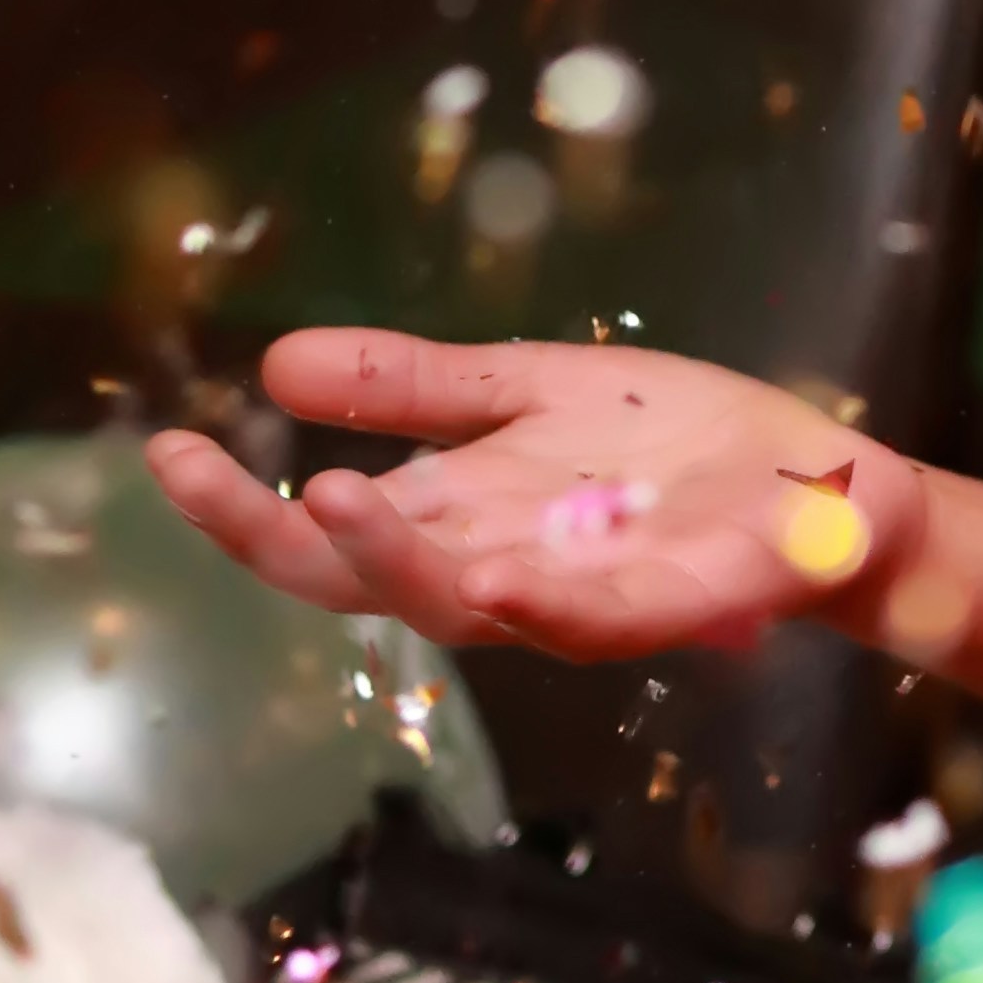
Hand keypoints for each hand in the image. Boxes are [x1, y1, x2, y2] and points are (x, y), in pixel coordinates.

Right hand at [145, 330, 925, 660]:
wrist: (816, 484)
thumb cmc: (668, 446)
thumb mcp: (524, 389)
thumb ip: (410, 386)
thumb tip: (274, 364)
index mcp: (457, 523)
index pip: (321, 538)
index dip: (238, 509)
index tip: (166, 450)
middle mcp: (500, 575)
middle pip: (372, 585)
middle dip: (296, 542)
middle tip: (240, 481)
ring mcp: (582, 599)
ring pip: (472, 607)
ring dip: (405, 564)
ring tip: (340, 499)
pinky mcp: (676, 601)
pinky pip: (602, 618)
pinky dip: (549, 602)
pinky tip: (501, 574)